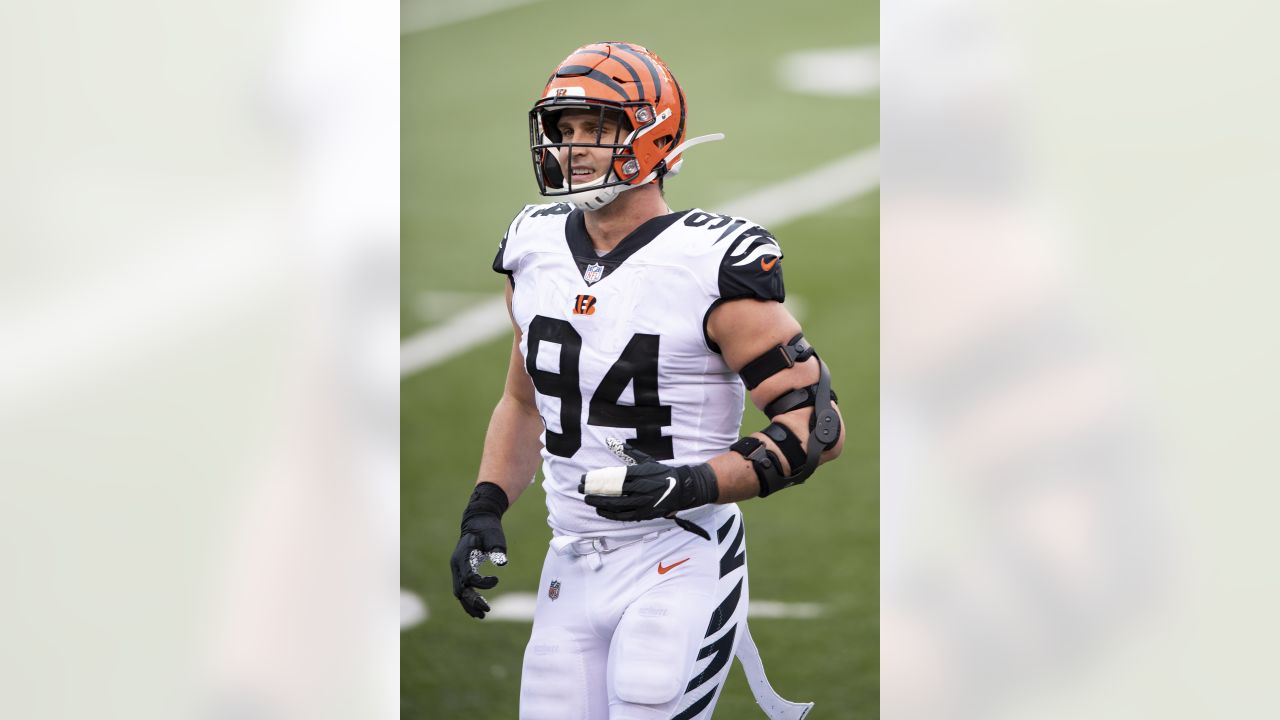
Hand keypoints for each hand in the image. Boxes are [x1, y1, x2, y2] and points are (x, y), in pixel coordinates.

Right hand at [450, 482, 509, 618]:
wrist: (478, 521)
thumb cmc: (488, 529)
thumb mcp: (495, 536)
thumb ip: (497, 548)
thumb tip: (502, 561)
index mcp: (462, 556)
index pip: (468, 577)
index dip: (482, 583)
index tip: (497, 579)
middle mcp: (456, 565)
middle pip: (460, 590)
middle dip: (472, 602)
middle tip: (487, 611)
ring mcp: (457, 569)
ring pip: (459, 593)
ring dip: (469, 605)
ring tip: (482, 616)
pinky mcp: (461, 571)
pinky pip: (462, 589)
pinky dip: (468, 600)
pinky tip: (477, 609)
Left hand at [578, 441, 718, 521]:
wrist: (682, 488)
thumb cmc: (662, 473)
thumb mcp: (646, 460)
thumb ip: (628, 452)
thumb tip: (611, 441)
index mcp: (640, 474)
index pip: (613, 477)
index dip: (596, 479)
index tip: (583, 478)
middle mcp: (641, 488)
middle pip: (612, 493)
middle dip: (593, 492)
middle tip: (580, 490)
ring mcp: (643, 502)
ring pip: (617, 506)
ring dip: (599, 504)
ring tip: (587, 500)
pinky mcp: (645, 513)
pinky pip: (625, 516)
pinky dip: (611, 514)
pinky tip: (601, 511)